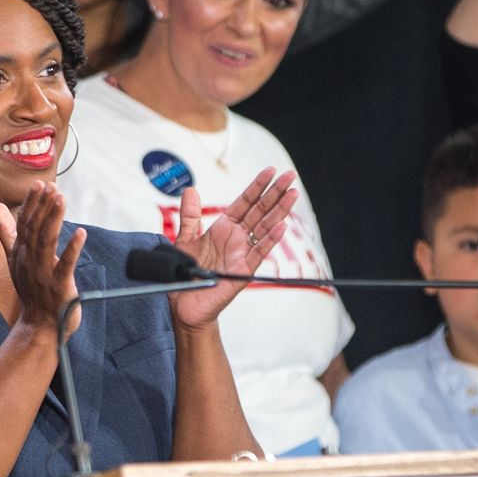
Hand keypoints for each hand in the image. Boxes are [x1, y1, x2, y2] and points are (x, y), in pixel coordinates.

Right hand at [0, 181, 86, 341]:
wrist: (39, 326)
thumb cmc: (31, 290)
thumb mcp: (15, 259)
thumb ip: (7, 232)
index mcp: (20, 253)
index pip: (23, 224)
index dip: (31, 203)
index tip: (39, 184)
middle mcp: (29, 261)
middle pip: (34, 229)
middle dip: (42, 207)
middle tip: (51, 186)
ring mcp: (43, 274)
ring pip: (46, 242)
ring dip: (54, 220)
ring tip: (61, 199)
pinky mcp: (59, 286)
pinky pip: (65, 265)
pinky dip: (72, 249)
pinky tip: (80, 232)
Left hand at [169, 169, 296, 330]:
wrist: (184, 305)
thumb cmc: (186, 276)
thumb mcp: (185, 240)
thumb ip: (190, 216)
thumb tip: (191, 190)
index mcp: (224, 229)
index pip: (244, 203)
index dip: (257, 186)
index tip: (270, 171)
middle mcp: (237, 239)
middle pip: (260, 211)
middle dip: (275, 192)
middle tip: (290, 175)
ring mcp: (242, 254)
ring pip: (265, 228)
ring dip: (279, 211)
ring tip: (292, 194)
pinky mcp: (242, 271)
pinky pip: (259, 253)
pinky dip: (270, 240)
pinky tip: (281, 226)